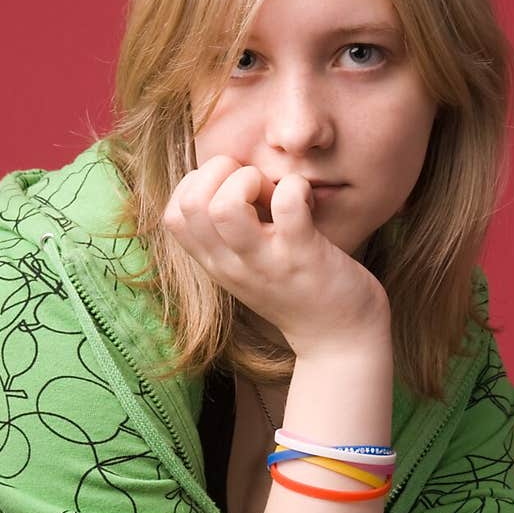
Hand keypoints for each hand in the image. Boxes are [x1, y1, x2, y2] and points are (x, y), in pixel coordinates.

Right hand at [162, 155, 389, 358]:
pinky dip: (296, 187)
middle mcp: (232, 264)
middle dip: (220, 173)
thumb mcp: (248, 267)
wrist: (339, 339)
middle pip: (191, 204)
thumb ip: (229, 234)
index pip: (174, 214)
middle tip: (254, 186)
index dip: (198, 184)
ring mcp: (266, 261)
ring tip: (274, 192)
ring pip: (225, 207)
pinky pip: (287, 204)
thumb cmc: (298, 290)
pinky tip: (307, 199)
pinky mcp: (303, 256)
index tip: (231, 190)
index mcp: (216, 263)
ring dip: (250, 179)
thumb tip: (228, 180)